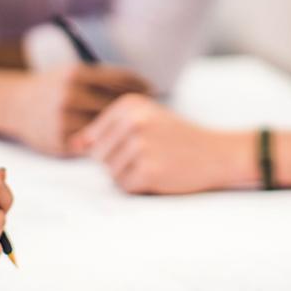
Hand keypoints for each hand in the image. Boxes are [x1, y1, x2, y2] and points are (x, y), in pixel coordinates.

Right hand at [3, 65, 151, 155]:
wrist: (14, 104)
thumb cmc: (52, 86)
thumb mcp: (73, 71)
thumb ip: (102, 77)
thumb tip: (140, 85)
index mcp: (76, 74)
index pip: (118, 79)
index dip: (139, 84)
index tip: (152, 89)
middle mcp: (70, 96)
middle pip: (115, 104)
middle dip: (134, 108)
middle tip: (151, 111)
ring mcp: (64, 120)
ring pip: (105, 127)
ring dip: (122, 128)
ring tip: (139, 127)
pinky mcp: (61, 142)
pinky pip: (91, 144)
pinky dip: (105, 142)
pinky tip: (117, 140)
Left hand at [78, 94, 250, 193]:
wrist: (217, 153)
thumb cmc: (179, 137)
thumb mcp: (145, 118)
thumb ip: (108, 129)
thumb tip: (72, 146)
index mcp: (130, 103)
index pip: (93, 135)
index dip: (114, 146)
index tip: (141, 142)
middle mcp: (133, 121)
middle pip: (98, 155)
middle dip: (119, 161)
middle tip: (151, 154)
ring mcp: (141, 146)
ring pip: (110, 172)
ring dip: (130, 174)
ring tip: (157, 162)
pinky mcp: (148, 171)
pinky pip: (125, 186)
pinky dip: (140, 186)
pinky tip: (160, 173)